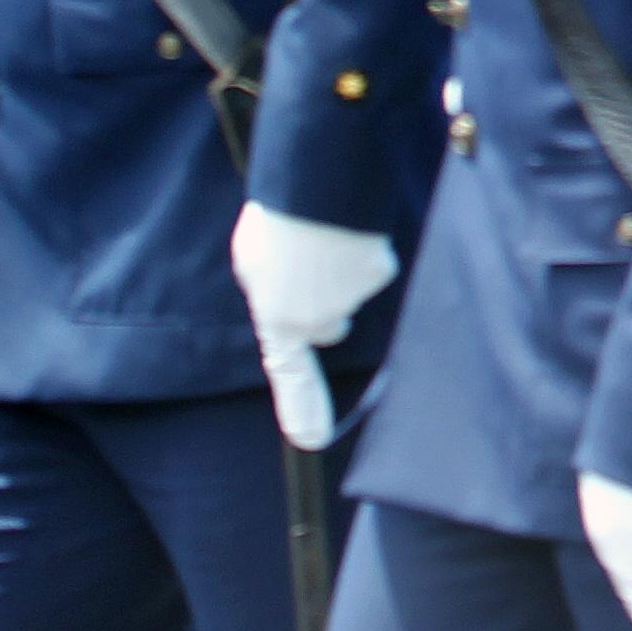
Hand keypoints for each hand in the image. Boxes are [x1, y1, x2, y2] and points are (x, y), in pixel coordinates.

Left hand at [231, 203, 401, 450]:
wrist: (310, 190)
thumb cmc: (273, 221)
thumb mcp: (253, 262)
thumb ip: (270, 293)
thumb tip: (284, 303)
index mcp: (279, 319)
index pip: (291, 373)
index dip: (301, 408)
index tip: (311, 440)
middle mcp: (316, 319)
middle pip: (330, 324)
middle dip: (326, 303)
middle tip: (311, 266)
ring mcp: (350, 299)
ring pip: (351, 292)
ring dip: (340, 270)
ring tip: (320, 235)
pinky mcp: (377, 273)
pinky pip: (373, 264)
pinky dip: (363, 250)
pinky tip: (348, 229)